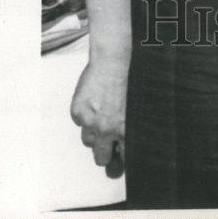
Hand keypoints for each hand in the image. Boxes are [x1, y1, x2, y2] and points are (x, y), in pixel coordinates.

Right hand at [70, 60, 128, 177]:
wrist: (115, 58)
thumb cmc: (132, 77)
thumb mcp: (140, 105)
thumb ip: (133, 125)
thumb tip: (130, 139)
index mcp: (125, 130)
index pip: (123, 158)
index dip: (122, 159)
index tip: (120, 159)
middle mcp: (106, 130)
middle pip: (101, 158)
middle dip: (106, 153)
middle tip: (110, 145)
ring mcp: (89, 121)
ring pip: (88, 141)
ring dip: (94, 134)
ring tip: (103, 117)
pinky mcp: (77, 111)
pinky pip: (79, 122)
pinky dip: (85, 116)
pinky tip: (94, 103)